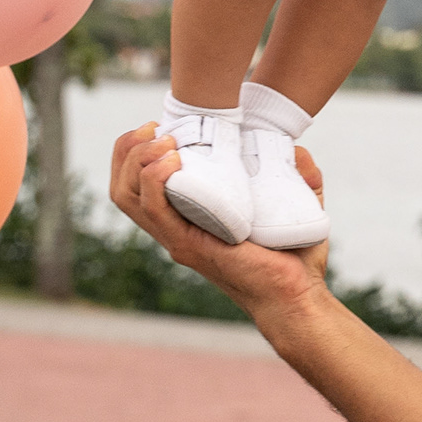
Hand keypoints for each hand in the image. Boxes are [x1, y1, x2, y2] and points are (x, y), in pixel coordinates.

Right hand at [108, 125, 331, 345]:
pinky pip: (155, 210)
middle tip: (156, 128)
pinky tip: (173, 159)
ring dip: (137, 160)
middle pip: (122, 185)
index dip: (136, 150)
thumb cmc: (294, 258)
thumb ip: (297, 174)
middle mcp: (174, 228)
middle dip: (127, 149)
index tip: (160, 126)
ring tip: (164, 140)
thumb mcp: (292, 205)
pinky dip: (154, 181)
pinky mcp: (188, 245)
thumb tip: (297, 150)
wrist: (298, 295)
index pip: (136, 183)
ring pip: (128, 196)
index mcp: (186, 217)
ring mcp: (177, 238)